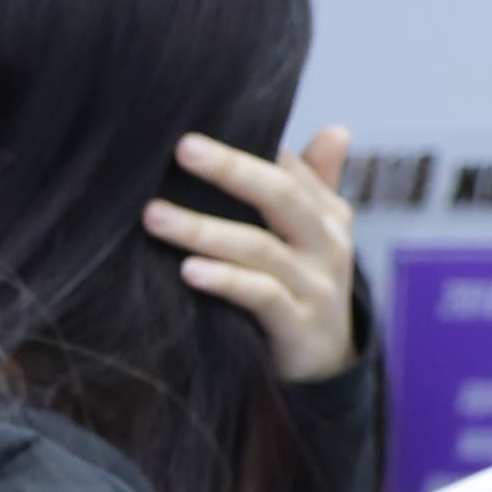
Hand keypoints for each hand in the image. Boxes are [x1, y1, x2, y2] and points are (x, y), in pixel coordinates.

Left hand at [153, 123, 363, 386]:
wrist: (326, 363)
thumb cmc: (304, 284)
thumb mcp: (312, 234)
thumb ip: (313, 183)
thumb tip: (336, 129)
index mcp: (326, 215)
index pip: (288, 169)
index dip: (245, 148)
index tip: (192, 130)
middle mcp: (326, 244)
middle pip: (281, 197)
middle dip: (231, 170)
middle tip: (182, 148)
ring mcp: (316, 286)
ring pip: (260, 248)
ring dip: (204, 230)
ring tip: (154, 216)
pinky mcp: (299, 326)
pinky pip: (261, 296)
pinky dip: (225, 280)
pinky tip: (188, 270)